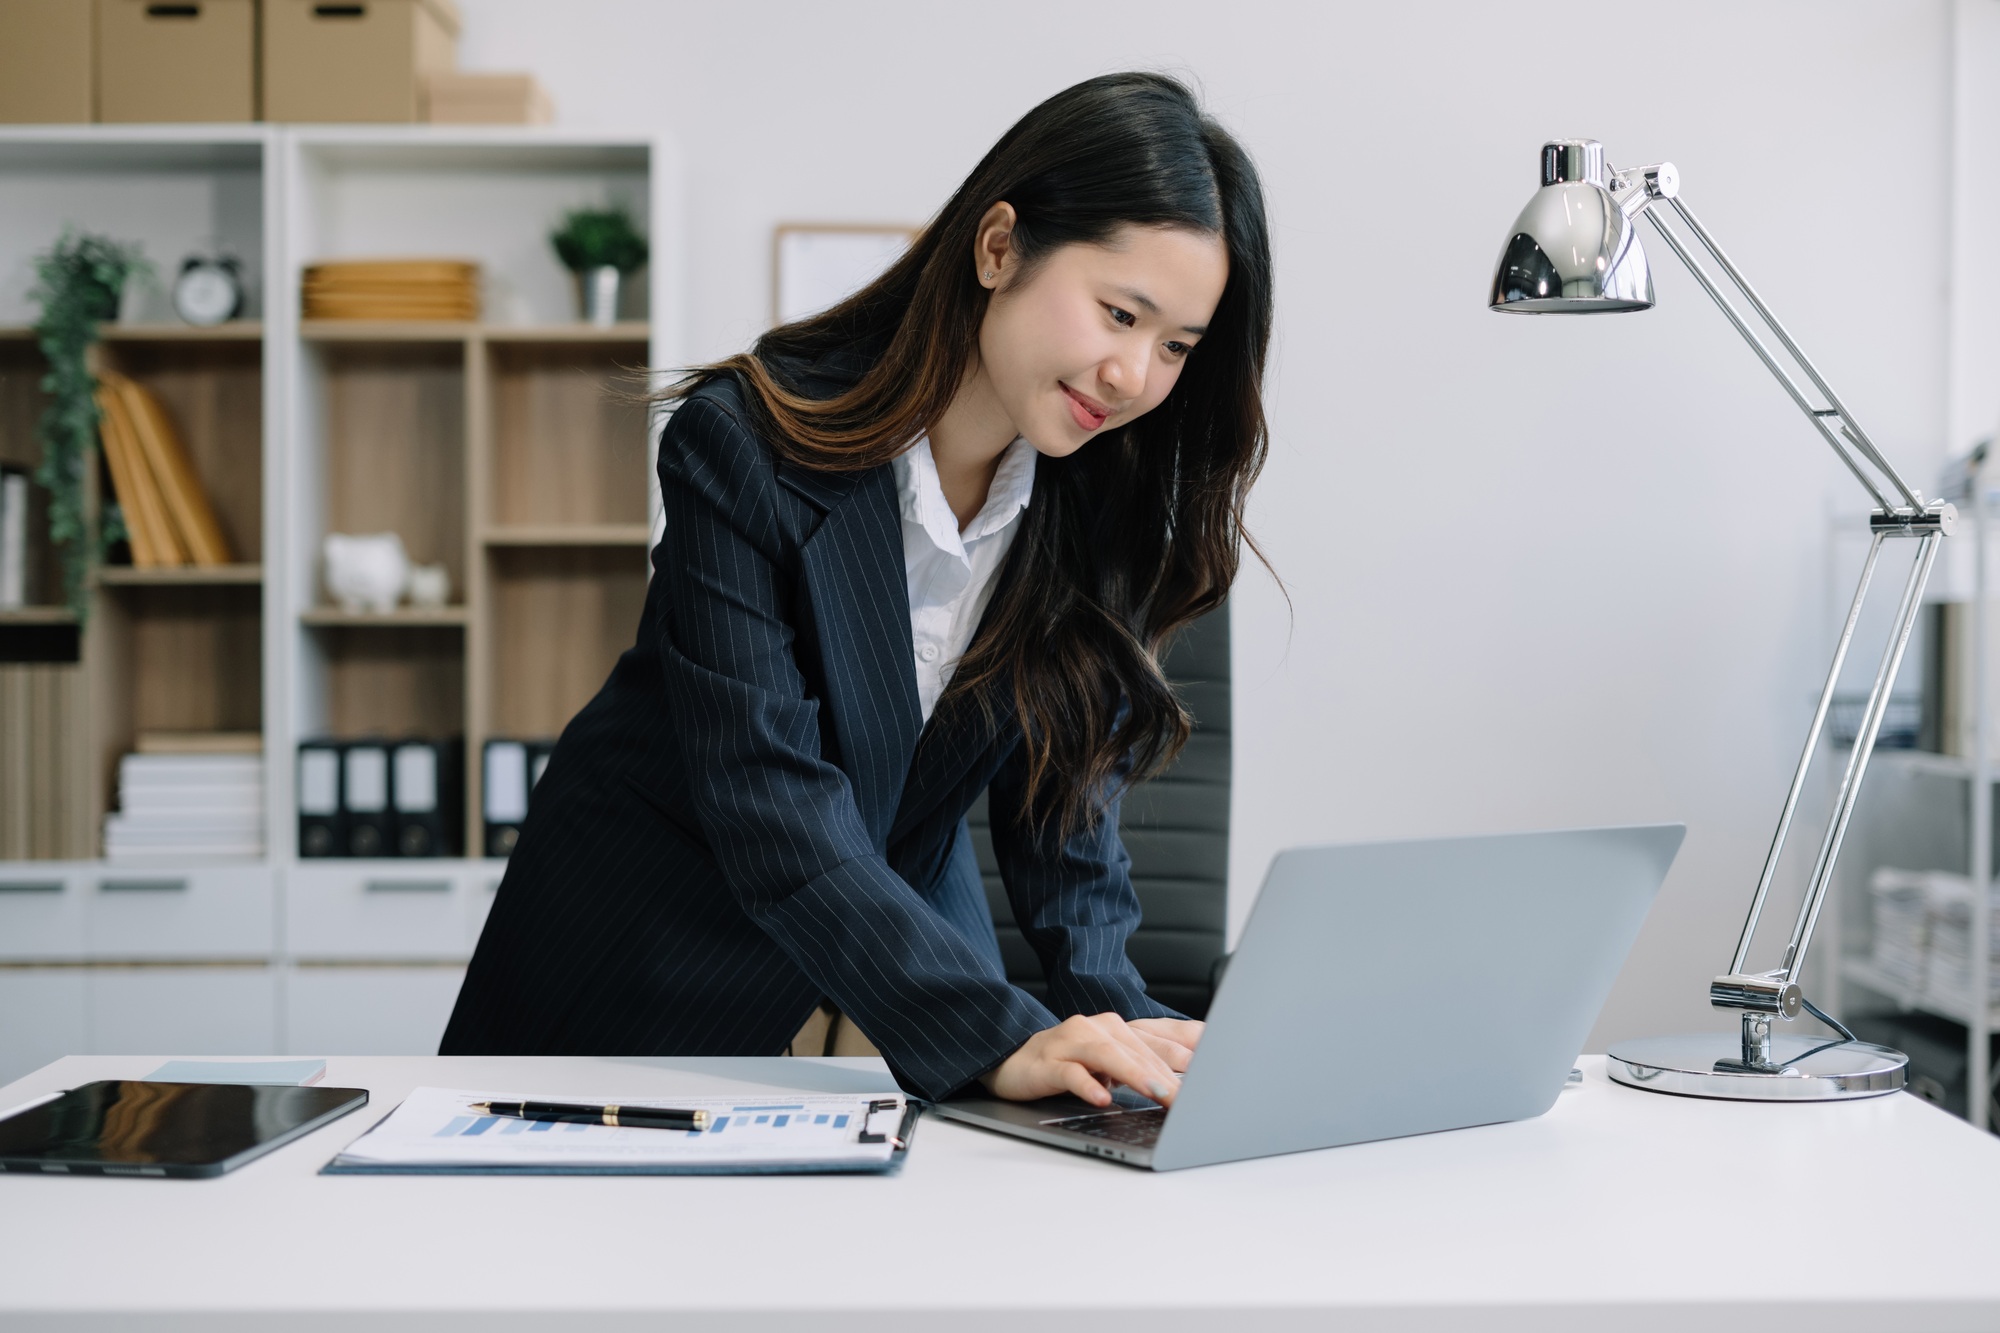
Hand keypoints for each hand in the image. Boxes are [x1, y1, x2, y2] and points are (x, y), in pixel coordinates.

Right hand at [979, 1013, 1204, 1107]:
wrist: (1012, 1059)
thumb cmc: (1070, 1062)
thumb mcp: (1115, 1061)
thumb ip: (1152, 1060)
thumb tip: (1201, 1070)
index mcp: (1122, 1028)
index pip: (1166, 1035)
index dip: (1196, 1050)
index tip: (1225, 1066)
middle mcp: (1100, 1028)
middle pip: (1143, 1050)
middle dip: (1172, 1074)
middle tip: (1197, 1098)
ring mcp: (1073, 1042)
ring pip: (1111, 1056)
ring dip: (1137, 1074)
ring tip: (1160, 1093)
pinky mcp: (1048, 1062)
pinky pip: (1071, 1073)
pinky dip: (1087, 1084)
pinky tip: (1101, 1098)